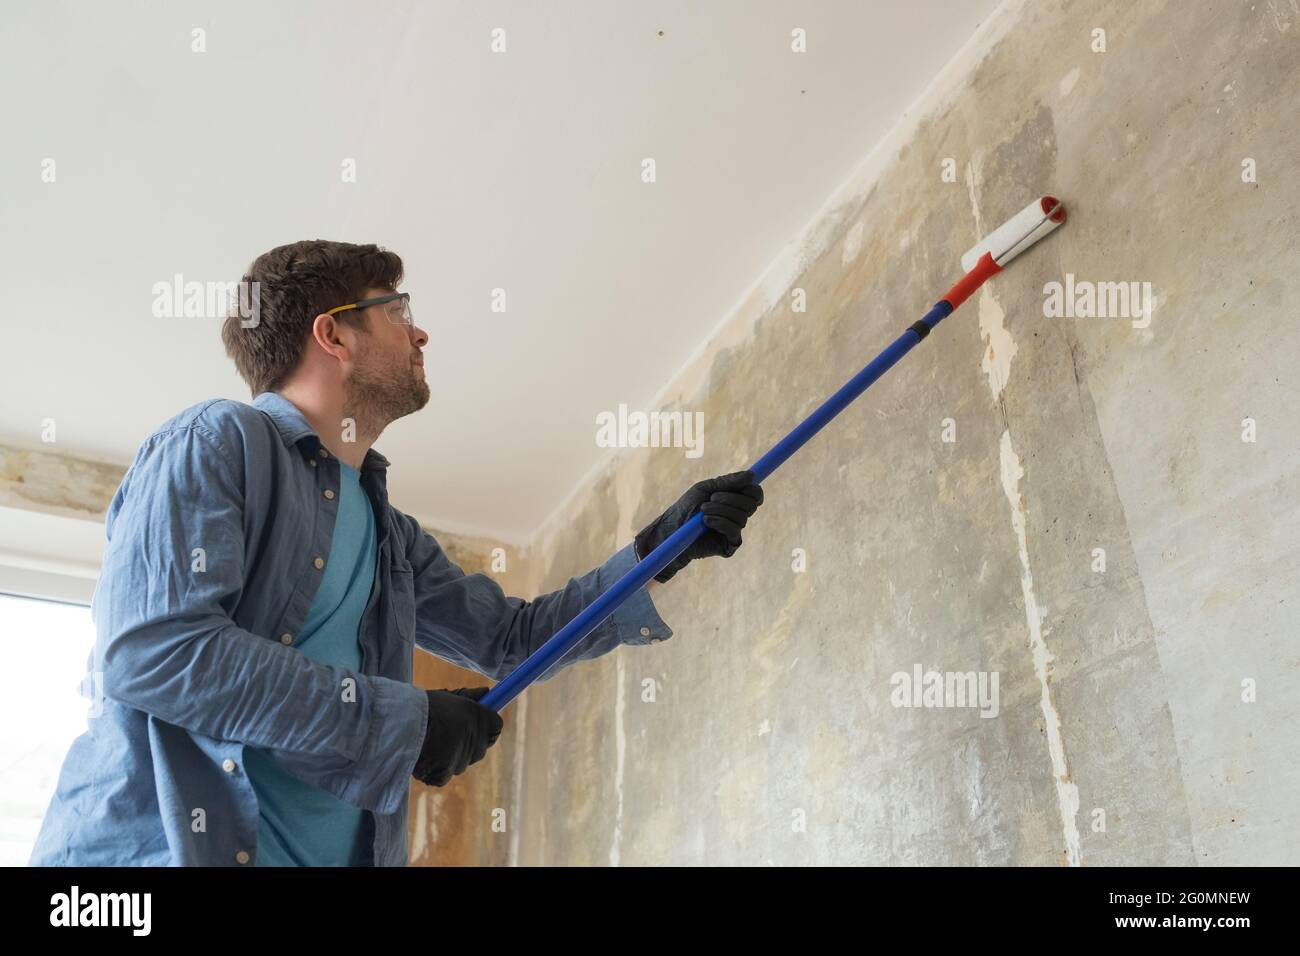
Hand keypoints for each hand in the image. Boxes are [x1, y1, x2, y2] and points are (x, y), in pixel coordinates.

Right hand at [412, 687, 503, 786]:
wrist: (399, 724)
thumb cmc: (422, 706)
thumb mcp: (447, 697)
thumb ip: (468, 696)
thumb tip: (486, 692)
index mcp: (479, 717)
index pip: (496, 727)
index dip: (486, 726)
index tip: (475, 724)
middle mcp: (475, 739)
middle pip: (480, 747)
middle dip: (469, 742)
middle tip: (449, 734)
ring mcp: (461, 759)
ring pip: (462, 761)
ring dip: (452, 756)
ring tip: (432, 743)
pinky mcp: (445, 774)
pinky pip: (446, 773)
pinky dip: (437, 769)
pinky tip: (425, 756)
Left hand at [634, 470, 763, 583]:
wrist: (672, 528)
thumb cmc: (687, 507)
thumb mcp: (706, 489)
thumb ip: (728, 482)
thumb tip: (751, 475)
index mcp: (734, 500)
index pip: (755, 494)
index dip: (752, 489)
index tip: (741, 486)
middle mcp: (737, 515)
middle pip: (751, 504)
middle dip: (730, 499)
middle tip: (711, 498)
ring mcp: (734, 531)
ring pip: (742, 517)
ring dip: (720, 510)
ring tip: (703, 511)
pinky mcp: (729, 545)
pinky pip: (735, 531)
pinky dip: (721, 523)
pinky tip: (706, 522)